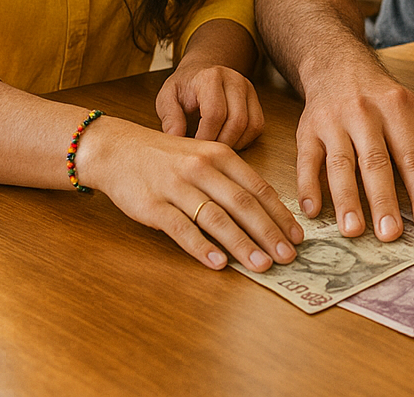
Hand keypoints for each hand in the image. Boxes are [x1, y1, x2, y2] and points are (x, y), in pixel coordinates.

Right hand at [78, 115, 304, 271]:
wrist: (116, 149)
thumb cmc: (166, 158)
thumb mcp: (203, 157)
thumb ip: (231, 180)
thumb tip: (264, 214)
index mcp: (220, 156)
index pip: (258, 188)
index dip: (280, 214)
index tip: (298, 236)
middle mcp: (202, 169)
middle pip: (243, 204)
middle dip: (269, 233)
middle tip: (288, 256)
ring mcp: (176, 186)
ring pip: (216, 218)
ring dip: (242, 244)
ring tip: (262, 264)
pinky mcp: (153, 205)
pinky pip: (181, 229)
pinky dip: (202, 247)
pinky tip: (218, 263)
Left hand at [157, 63, 264, 148]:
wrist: (201, 71)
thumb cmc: (184, 87)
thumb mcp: (167, 98)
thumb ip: (170, 118)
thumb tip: (176, 140)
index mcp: (210, 78)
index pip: (215, 114)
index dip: (205, 136)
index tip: (194, 148)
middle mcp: (234, 81)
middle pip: (237, 121)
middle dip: (222, 143)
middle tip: (206, 151)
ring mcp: (248, 90)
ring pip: (252, 125)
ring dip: (235, 143)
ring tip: (216, 146)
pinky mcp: (256, 100)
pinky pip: (258, 125)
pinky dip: (245, 139)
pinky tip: (228, 140)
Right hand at [294, 55, 413, 240]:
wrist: (337, 64)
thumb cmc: (381, 96)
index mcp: (398, 109)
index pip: (413, 156)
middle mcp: (365, 114)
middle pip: (376, 162)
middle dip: (383, 200)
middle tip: (389, 233)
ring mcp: (333, 122)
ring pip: (340, 164)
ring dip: (345, 199)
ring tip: (353, 230)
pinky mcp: (307, 130)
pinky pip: (306, 160)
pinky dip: (308, 186)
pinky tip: (313, 211)